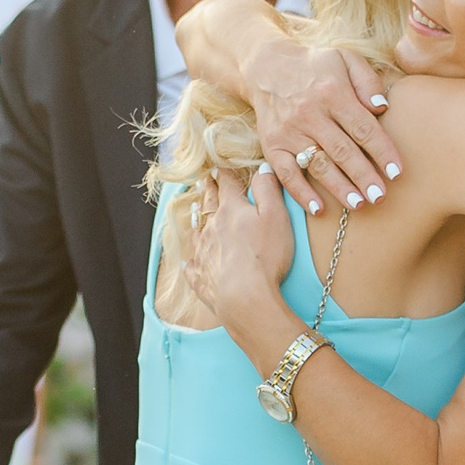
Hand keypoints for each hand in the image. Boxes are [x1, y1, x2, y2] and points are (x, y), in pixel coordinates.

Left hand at [183, 171, 298, 344]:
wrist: (245, 297)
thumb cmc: (266, 256)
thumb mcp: (276, 216)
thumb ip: (268, 189)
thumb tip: (262, 168)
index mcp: (231, 211)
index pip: (227, 186)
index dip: (224, 175)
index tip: (219, 167)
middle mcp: (212, 228)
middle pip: (209, 205)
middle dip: (208, 191)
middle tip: (204, 182)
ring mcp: (203, 253)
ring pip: (197, 231)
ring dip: (197, 218)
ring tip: (195, 209)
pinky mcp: (201, 277)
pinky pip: (193, 266)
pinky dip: (191, 261)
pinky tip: (188, 262)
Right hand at [247, 37, 398, 216]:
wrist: (265, 67)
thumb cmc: (315, 66)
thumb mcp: (344, 58)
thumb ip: (367, 80)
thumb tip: (382, 108)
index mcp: (333, 93)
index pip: (363, 127)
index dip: (382, 151)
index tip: (397, 172)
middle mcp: (310, 114)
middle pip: (342, 150)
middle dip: (363, 176)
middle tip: (381, 196)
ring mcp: (289, 132)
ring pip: (317, 164)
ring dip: (339, 187)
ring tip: (359, 205)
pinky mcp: (272, 145)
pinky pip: (286, 173)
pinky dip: (301, 193)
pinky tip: (319, 209)